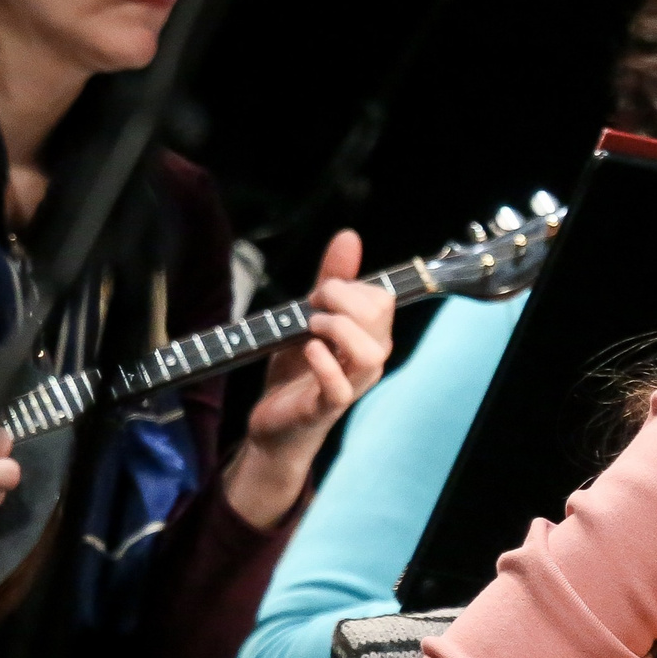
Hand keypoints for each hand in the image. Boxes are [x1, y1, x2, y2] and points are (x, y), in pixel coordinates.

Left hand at [224, 229, 393, 526]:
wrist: (274, 421)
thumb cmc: (296, 370)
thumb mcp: (309, 318)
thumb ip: (332, 280)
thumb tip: (349, 236)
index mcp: (370, 336)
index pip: (382, 299)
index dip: (349, 287)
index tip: (320, 293)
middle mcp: (369, 359)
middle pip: (379, 315)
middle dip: (340, 299)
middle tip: (311, 308)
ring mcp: (353, 384)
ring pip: (369, 351)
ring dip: (335, 329)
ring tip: (310, 330)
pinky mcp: (328, 407)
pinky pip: (340, 386)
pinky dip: (323, 363)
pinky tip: (307, 350)